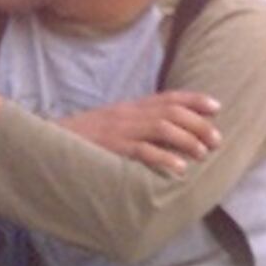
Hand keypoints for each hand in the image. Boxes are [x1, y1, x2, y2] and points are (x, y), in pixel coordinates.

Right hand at [61, 90, 223, 175]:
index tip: (216, 107)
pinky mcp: (112, 148)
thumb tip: (162, 132)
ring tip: (203, 153)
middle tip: (217, 140)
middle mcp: (128, 114)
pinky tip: (179, 168)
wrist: (48, 142)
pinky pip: (142, 151)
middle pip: (172, 112)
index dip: (194, 100)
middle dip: (199, 124)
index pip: (168, 97)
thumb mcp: (110, 124)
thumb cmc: (81, 139)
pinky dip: (164, 158)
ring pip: (163, 128)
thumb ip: (134, 124)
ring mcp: (120, 131)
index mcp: (129, 107)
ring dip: (188, 140)